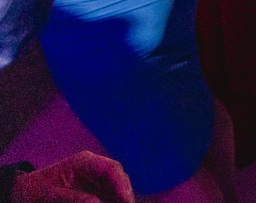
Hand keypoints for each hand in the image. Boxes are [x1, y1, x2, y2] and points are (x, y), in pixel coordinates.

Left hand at [12, 151, 134, 202]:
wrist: (23, 192)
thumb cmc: (35, 190)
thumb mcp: (50, 195)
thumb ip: (73, 198)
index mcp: (85, 162)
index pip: (111, 169)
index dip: (122, 184)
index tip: (126, 200)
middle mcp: (93, 167)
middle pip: (117, 177)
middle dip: (124, 193)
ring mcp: (94, 177)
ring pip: (115, 186)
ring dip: (120, 197)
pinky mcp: (92, 188)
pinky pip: (108, 194)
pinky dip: (112, 200)